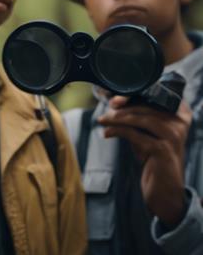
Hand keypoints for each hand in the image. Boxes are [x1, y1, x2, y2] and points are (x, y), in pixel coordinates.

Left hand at [98, 95, 191, 226]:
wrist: (164, 190)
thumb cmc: (153, 158)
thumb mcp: (146, 134)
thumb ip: (136, 118)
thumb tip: (113, 104)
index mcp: (180, 116)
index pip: (159, 96)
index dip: (137, 93)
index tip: (115, 97)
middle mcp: (180, 124)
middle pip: (147, 106)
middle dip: (122, 106)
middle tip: (106, 110)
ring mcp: (173, 137)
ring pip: (141, 118)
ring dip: (118, 118)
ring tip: (103, 120)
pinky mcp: (162, 149)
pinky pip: (135, 134)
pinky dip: (118, 131)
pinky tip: (107, 133)